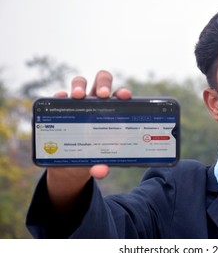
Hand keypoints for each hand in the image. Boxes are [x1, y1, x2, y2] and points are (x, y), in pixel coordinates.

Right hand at [47, 70, 131, 210]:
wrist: (70, 166)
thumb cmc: (92, 156)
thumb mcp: (98, 161)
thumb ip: (101, 166)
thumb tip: (101, 171)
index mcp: (111, 112)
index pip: (118, 96)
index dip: (122, 92)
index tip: (125, 96)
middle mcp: (96, 103)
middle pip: (101, 81)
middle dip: (103, 83)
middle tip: (102, 95)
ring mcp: (77, 104)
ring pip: (79, 83)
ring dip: (79, 86)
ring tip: (79, 96)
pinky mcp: (59, 109)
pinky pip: (59, 97)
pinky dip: (59, 95)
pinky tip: (60, 98)